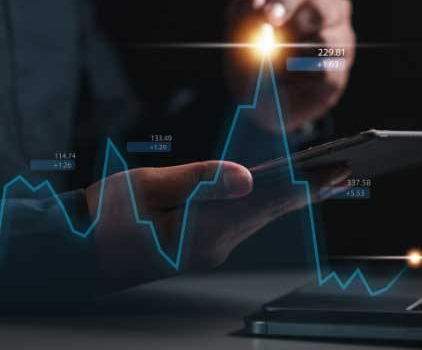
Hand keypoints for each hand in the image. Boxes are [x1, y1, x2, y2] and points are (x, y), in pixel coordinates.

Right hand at [84, 160, 348, 284]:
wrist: (74, 252)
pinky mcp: (204, 250)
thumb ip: (200, 179)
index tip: (337, 170)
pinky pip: (245, 224)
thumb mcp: (145, 187)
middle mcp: (214, 246)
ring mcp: (210, 252)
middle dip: (311, 190)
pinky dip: (269, 206)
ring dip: (294, 197)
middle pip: (272, 212)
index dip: (306, 184)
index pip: (266, 201)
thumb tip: (247, 177)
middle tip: (346, 169)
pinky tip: (284, 194)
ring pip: (261, 218)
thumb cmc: (101, 216)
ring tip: (326, 178)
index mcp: (201, 229)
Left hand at [226, 0, 354, 131]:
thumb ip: (241, 14)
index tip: (268, 17)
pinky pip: (325, 72)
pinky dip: (300, 79)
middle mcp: (329, 8)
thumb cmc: (249, 56)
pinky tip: (288, 81)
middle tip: (267, 47)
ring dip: (291, 59)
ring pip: (323, 42)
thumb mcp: (236, 33)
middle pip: (319, 10)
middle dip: (289, 31)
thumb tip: (256, 1)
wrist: (258, 101)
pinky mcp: (340, 71)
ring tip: (273, 68)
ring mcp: (341, 39)